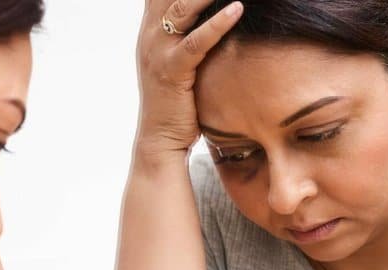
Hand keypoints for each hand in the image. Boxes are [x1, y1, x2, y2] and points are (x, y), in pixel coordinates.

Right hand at [135, 0, 243, 157]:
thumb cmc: (177, 99)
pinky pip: (195, 42)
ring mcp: (158, 51)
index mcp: (151, 26)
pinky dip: (217, 24)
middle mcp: (150, 33)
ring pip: (182, 7)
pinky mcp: (172, 72)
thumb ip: (187, 30)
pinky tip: (237, 9)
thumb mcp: (177, 57)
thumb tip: (213, 12)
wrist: (160, 139)